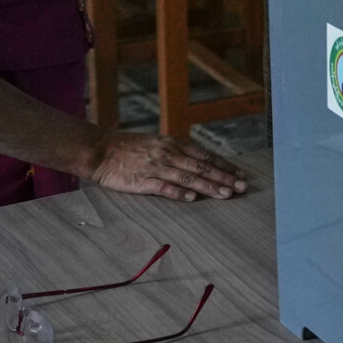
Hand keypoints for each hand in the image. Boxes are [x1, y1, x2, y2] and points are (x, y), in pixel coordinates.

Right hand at [83, 129, 248, 201]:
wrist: (100, 150)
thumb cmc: (129, 148)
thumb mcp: (157, 144)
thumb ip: (177, 153)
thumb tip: (200, 162)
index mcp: (173, 144)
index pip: (205, 156)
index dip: (224, 166)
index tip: (240, 175)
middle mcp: (168, 154)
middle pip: (202, 167)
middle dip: (224, 178)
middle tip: (242, 187)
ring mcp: (156, 167)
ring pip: (188, 177)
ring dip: (209, 186)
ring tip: (226, 195)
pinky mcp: (142, 181)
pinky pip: (163, 187)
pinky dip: (178, 192)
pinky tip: (192, 198)